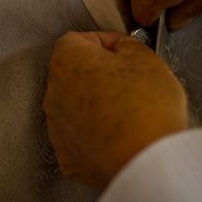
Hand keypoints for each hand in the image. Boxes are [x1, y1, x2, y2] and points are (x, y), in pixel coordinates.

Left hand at [43, 31, 187, 189]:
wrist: (147, 161)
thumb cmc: (146, 108)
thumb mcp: (147, 58)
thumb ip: (127, 45)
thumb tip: (121, 49)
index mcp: (67, 62)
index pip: (78, 40)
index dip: (105, 42)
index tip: (123, 50)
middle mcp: (54, 94)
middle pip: (74, 74)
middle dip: (99, 74)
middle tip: (130, 81)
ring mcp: (58, 129)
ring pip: (75, 107)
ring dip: (96, 104)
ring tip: (129, 111)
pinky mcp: (68, 157)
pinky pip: (80, 136)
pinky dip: (95, 134)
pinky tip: (120, 134)